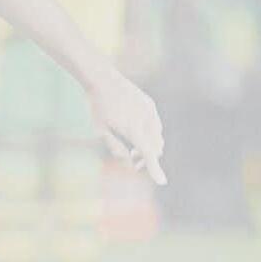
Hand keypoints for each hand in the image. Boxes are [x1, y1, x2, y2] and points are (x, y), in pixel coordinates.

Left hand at [88, 67, 166, 185]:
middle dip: (147, 159)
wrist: (103, 79)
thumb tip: (128, 162)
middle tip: (134, 163)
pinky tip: (137, 132)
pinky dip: (150, 134)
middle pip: (155, 149)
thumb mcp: (101, 131)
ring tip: (134, 149)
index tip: (162, 181)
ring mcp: (150, 111)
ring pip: (157, 137)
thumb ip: (115, 148)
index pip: (148, 154)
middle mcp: (145, 120)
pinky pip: (155, 125)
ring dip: (149, 147)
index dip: (155, 169)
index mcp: (133, 129)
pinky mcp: (150, 105)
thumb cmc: (99, 107)